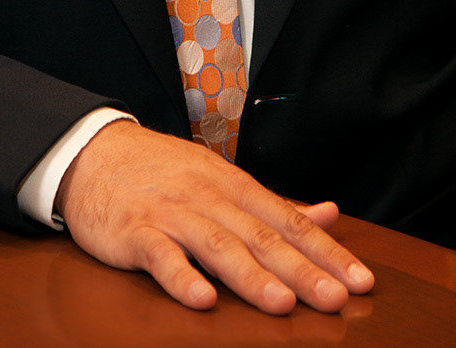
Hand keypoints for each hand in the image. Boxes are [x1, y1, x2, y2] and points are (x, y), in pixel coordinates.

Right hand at [55, 120, 373, 313]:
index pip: (288, 221)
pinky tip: (202, 300)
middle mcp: (208, 197)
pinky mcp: (136, 231)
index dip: (325, 252)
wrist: (95, 153)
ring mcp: (172, 213)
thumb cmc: (164, 172)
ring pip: (217, 245)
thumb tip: (329, 214)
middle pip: (260, 236)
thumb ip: (275, 203)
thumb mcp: (222, 179)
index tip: (360, 281)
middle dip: (301, 269)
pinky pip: (161, 256)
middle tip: (336, 298)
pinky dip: (181, 277)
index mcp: (233, 187)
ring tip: (281, 303)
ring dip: (250, 275)